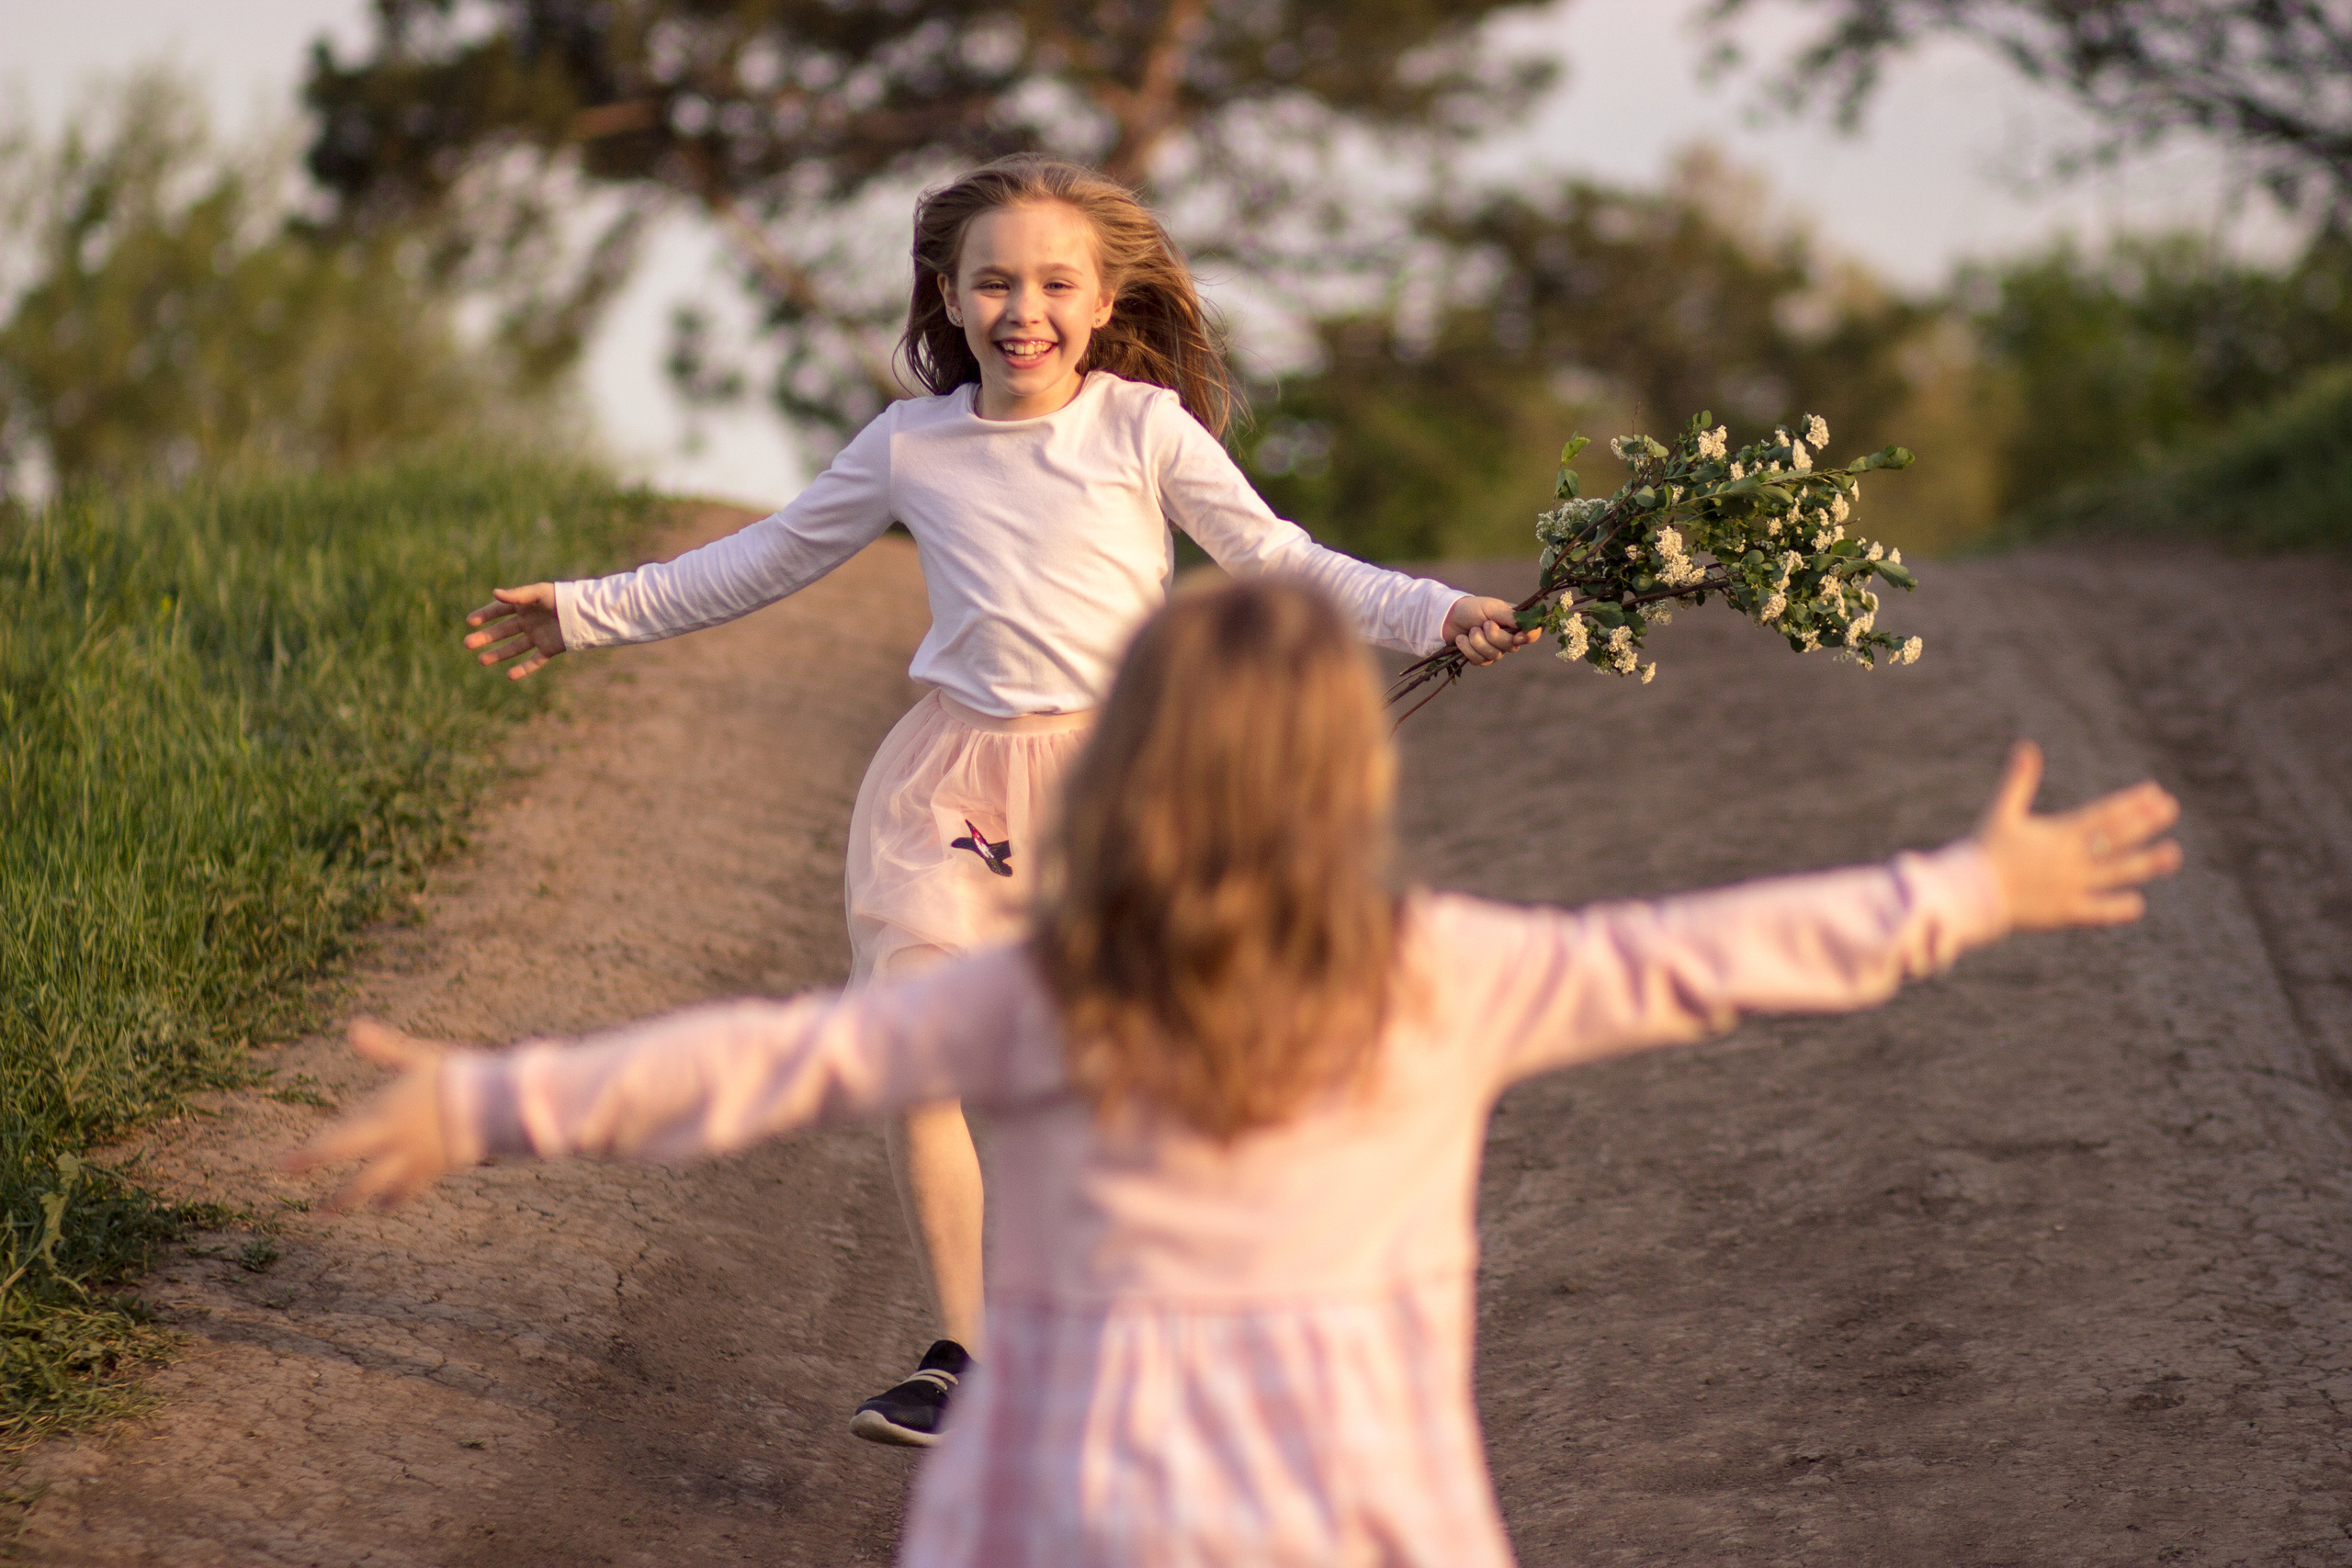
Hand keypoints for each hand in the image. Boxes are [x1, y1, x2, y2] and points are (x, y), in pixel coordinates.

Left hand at [283, 1021, 455, 1209]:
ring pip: (382, 1191)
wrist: (495, 1104)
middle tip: (313, 1212)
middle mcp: (395, 1147)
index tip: (280, 1167)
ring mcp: (416, 1161)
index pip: (334, 1144)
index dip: (305, 1157)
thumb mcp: (417, 1059)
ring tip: (338, 1213)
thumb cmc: (455, 1076)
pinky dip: (395, 1198)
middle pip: (358, 1181)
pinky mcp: (436, 1168)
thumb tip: (354, 1027)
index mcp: (384, 1119)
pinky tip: (384, 1206)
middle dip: (335, 1198)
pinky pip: (410, 1189)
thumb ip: (384, 1048)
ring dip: (358, 1203)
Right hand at [464, 584, 564, 679]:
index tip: (470, 622)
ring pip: (514, 647)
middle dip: (485, 637)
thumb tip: (494, 593)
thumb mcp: (539, 593)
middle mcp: (529, 622)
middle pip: (502, 631)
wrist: (585, 612)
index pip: (499, 611)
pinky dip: (523, 669)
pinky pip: (534, 661)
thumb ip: (518, 595)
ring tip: (481, 660)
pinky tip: (509, 676)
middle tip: (467, 644)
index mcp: (525, 606)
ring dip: (498, 654)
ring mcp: (538, 636)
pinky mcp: (549, 649)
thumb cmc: (562, 597)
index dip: (485, 615)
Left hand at [1443, 595, 1536, 666]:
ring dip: (1477, 641)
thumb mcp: (1491, 608)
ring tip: (1470, 630)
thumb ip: (1509, 616)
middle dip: (1493, 636)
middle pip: (1511, 646)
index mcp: (1515, 623)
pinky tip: (1462, 639)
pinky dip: (1468, 649)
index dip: (1529, 637)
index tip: (1518, 637)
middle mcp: (1509, 638)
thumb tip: (1528, 624)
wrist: (1448, 617)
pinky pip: (1480, 661)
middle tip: (1483, 624)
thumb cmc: (1473, 608)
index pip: (1533, 633)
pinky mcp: (1481, 659)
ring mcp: (1496, 650)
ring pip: (1494, 655)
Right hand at [1973, 741, 2181, 931]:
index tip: (2154, 792)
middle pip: (2115, 838)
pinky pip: (2097, 911)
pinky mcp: (2064, 913)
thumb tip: (2027, 746)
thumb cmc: (1983, 851)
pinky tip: (2136, 903)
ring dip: (2145, 863)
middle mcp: (2070, 859)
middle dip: (2145, 823)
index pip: (2102, 814)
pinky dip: (2116, 909)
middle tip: (2170, 809)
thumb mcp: (2000, 812)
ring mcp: (2070, 887)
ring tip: (2172, 854)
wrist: (1967, 893)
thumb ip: (2018, 781)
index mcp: (2058, 834)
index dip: (2130, 803)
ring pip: (2115, 873)